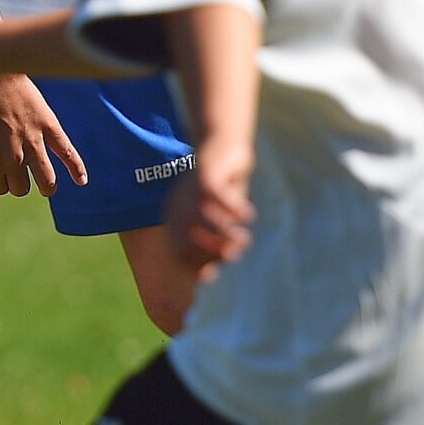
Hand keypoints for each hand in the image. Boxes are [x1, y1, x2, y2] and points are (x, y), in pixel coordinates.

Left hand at [0, 74, 89, 198]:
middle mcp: (15, 159)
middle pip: (21, 187)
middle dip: (16, 182)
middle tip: (12, 169)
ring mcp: (34, 144)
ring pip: (46, 180)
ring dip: (46, 187)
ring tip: (45, 188)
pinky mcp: (49, 128)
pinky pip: (67, 152)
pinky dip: (77, 168)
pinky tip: (82, 181)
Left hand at [162, 139, 254, 279]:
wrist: (223, 146)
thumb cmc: (221, 188)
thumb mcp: (217, 219)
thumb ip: (214, 246)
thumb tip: (206, 278)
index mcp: (176, 220)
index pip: (181, 256)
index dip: (203, 265)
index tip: (222, 263)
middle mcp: (179, 207)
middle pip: (190, 243)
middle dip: (215, 254)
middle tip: (236, 250)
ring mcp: (192, 191)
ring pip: (205, 221)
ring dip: (227, 234)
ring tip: (244, 238)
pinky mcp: (207, 173)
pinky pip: (218, 197)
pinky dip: (235, 209)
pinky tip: (247, 214)